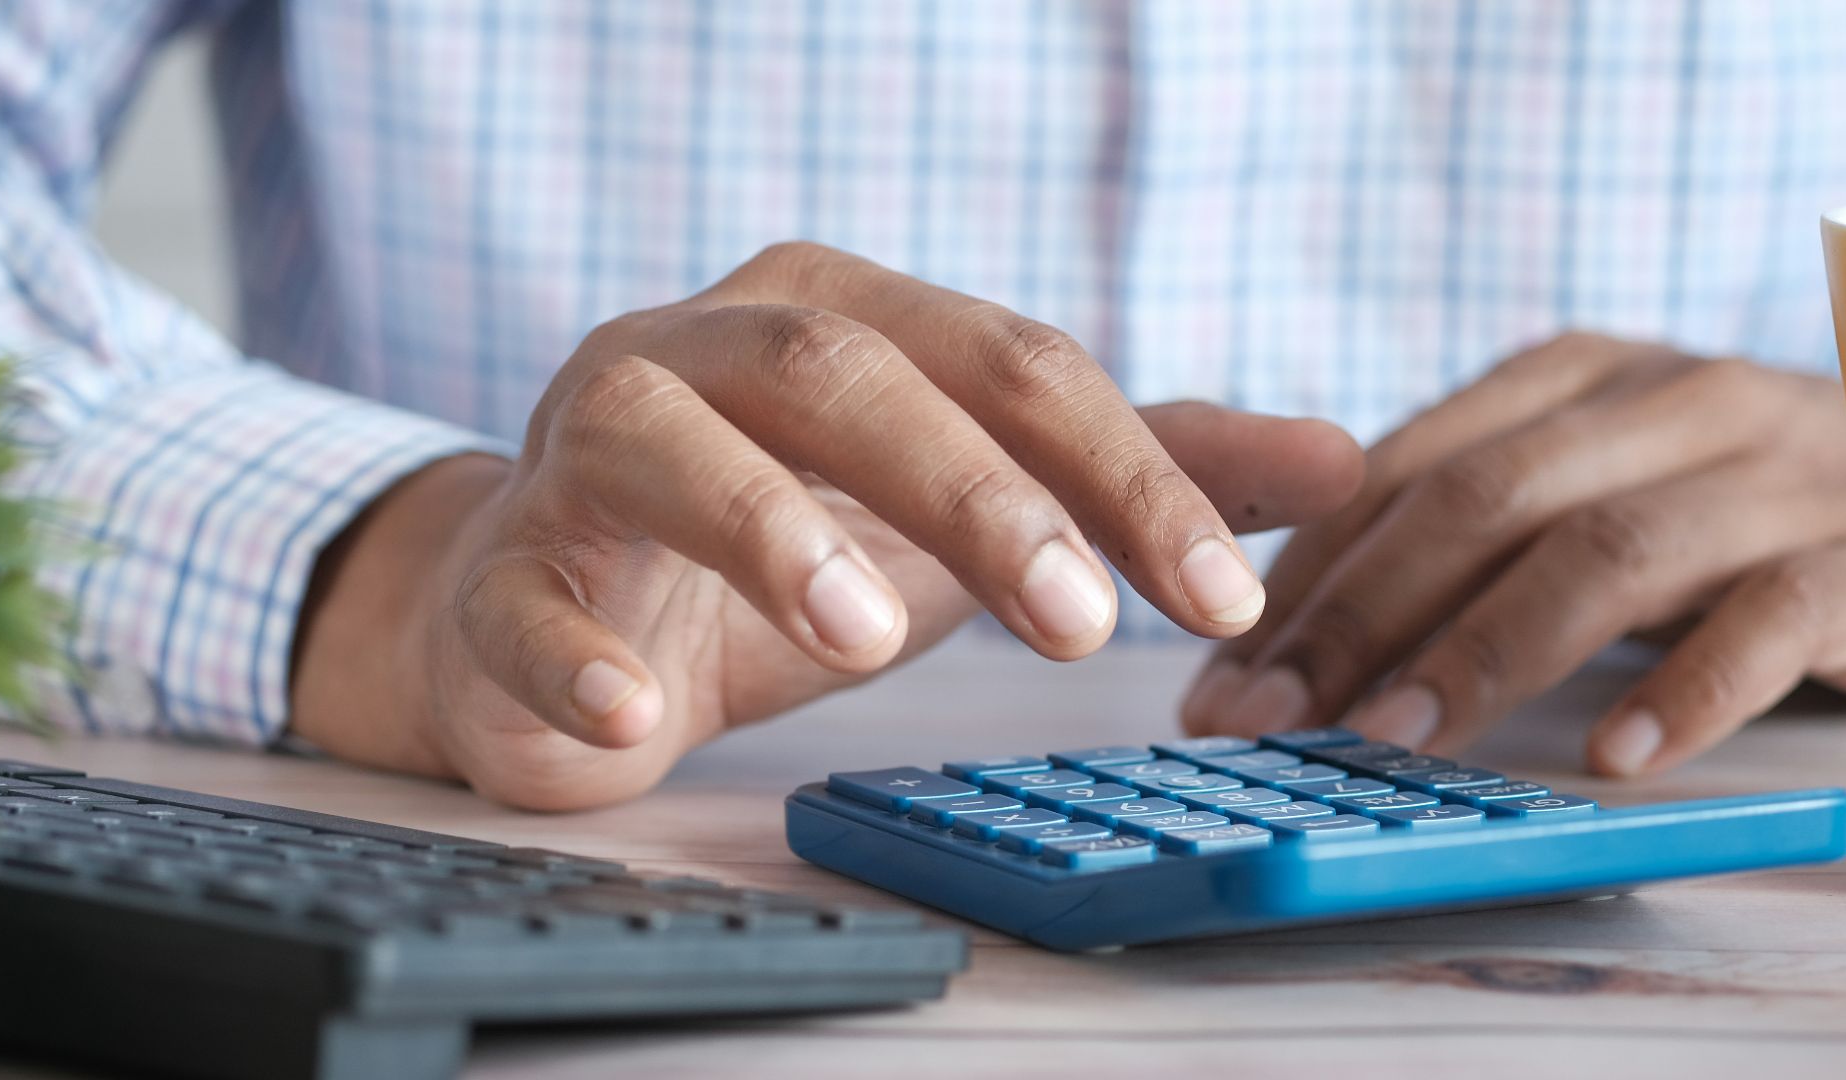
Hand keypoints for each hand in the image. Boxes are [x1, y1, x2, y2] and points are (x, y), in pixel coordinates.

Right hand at [292, 243, 1363, 808]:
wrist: (569, 606)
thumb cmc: (788, 541)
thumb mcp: (973, 501)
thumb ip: (1135, 473)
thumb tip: (1342, 459)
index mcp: (841, 316)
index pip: (1006, 362)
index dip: (1122, 471)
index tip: (1220, 594)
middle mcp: (707, 349)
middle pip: (844, 370)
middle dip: (971, 490)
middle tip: (1079, 625)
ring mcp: (588, 448)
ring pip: (667, 440)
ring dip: (768, 528)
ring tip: (866, 635)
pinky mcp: (503, 570)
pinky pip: (521, 597)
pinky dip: (573, 657)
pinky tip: (636, 717)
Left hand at [1181, 333, 1845, 776]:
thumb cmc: (1726, 512)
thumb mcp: (1588, 488)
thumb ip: (1466, 532)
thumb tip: (1287, 648)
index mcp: (1578, 376)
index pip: (1403, 468)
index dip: (1303, 576)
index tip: (1221, 675)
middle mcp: (1671, 399)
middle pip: (1481, 502)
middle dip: (1355, 617)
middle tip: (1266, 721)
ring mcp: (1778, 470)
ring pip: (1604, 551)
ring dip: (1481, 653)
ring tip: (1392, 741)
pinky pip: (1773, 615)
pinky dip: (1687, 687)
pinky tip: (1613, 753)